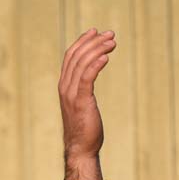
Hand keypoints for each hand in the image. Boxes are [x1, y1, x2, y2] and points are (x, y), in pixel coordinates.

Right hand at [58, 28, 115, 179]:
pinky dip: (95, 65)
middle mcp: (65, 86)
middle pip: (77, 56)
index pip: (71, 56)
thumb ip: (83, 91)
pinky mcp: (82, 101)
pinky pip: (87, 78)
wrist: (81, 147)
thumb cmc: (86, 128)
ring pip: (82, 63)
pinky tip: (106, 57)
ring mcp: (72, 93)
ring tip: (112, 42)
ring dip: (98, 50)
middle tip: (111, 34)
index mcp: (65, 85)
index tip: (96, 32)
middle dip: (93, 42)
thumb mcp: (83, 105)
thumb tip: (89, 82)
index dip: (83, 42)